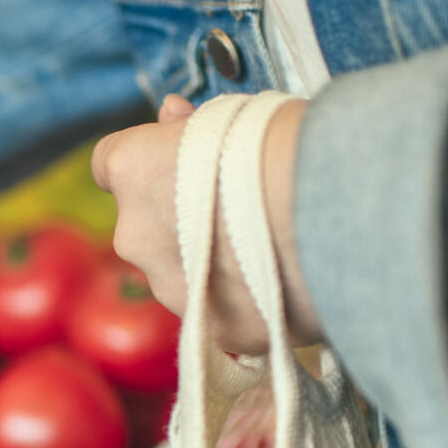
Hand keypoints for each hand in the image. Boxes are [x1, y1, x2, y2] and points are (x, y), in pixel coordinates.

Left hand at [91, 94, 319, 354]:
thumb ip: (189, 127)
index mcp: (133, 170)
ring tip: (273, 247)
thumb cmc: (287, 147)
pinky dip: (246, 302)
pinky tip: (287, 283)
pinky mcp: (215, 331)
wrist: (336, 213)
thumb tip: (172, 117)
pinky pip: (223, 314)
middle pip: (148, 227)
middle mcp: (136, 236)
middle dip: (182, 220)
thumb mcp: (233, 116)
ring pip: (182, 275)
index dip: (145, 164)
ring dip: (213, 264)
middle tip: (241, 208)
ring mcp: (171, 290)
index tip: (174, 162)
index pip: (110, 164)